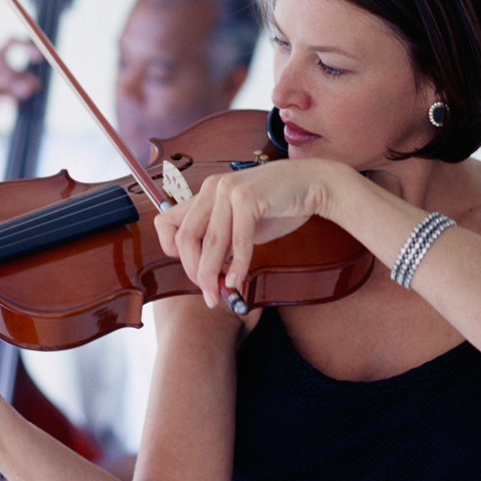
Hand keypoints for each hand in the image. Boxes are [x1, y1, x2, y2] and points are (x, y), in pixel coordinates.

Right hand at [0, 38, 41, 155]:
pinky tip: (12, 104)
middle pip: (6, 64)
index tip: (39, 57)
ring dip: (14, 87)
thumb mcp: (1, 86)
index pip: (9, 42)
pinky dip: (2, 98)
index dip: (25, 46)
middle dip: (21, 76)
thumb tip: (36, 83)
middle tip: (33, 87)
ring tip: (22, 96)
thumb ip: (19, 82)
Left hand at [154, 159, 341, 307]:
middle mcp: (211, 188)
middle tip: (208, 294)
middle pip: (185, 238)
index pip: (166, 223)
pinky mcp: (246, 196)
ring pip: (210, 242)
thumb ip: (221, 241)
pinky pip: (237, 240)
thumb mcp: (240, 224)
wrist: (314, 184)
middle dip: (193, 272)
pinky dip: (237, 265)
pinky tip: (237, 280)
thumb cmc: (278, 206)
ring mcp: (227, 189)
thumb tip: (205, 275)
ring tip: (220, 295)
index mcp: (204, 193)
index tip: (192, 269)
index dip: (172, 251)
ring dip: (212, 274)